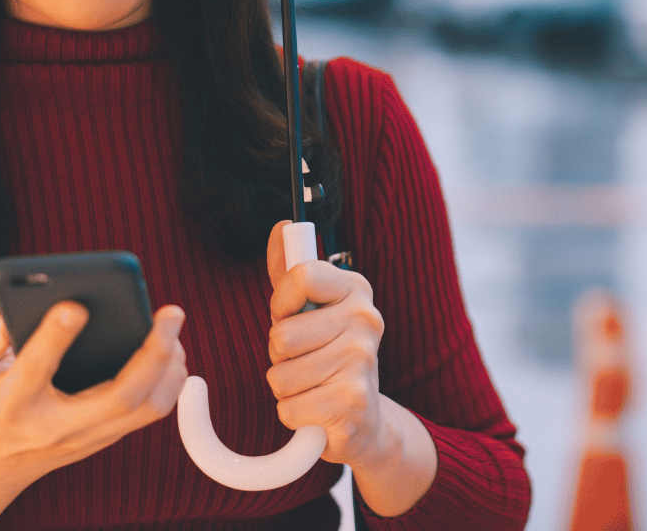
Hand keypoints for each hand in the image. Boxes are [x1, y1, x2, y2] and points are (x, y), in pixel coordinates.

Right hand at [0, 303, 186, 530]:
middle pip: (118, 396)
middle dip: (152, 353)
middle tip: (170, 312)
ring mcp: (88, 435)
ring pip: (145, 409)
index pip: (35, 369)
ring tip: (173, 329)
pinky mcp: (107, 437)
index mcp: (12, 401)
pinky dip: (170, 380)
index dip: (55, 336)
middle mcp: (56, 424)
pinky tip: (171, 351)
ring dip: (170, 368)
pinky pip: (151, 412)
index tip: (75, 305)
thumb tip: (6, 324)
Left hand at [264, 221, 388, 464]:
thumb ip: (290, 271)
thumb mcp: (310, 309)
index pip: (302, 275)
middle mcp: (366, 319)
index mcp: (356, 289)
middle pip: (281, 335)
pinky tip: (317, 410)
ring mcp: (362, 361)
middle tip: (305, 359)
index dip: (282, 303)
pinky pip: (288, 408)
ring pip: (280, 376)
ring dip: (285, 388)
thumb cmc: (328, 356)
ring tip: (312, 385)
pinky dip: (293, 415)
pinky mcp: (353, 403)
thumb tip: (280, 227)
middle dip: (279, 355)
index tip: (290, 317)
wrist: (365, 420)